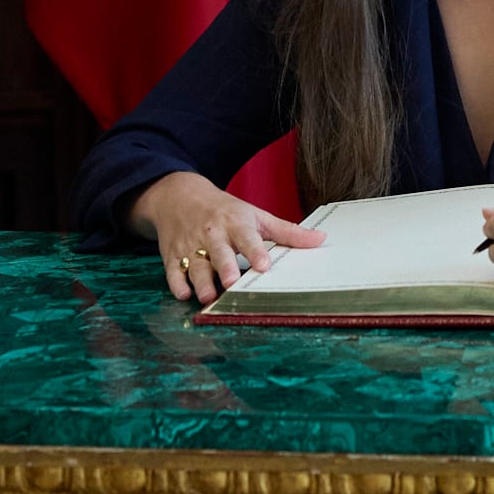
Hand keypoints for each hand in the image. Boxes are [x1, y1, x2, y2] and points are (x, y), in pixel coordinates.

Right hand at [130, 170, 324, 305]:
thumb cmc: (225, 210)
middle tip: (231, 283)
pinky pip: (173, 272)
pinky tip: (184, 293)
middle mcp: (213, 234)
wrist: (180, 196)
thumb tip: (320, 240)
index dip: (255, 251)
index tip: (263, 264)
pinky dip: (177, 284)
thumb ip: (287, 231)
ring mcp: (191, 246)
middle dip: (224, 268)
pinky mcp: (173, 255)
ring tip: (208, 296)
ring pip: (195, 266)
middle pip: (218, 252)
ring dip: (201, 281)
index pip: (247, 237)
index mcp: (235, 223)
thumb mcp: (256, 215)